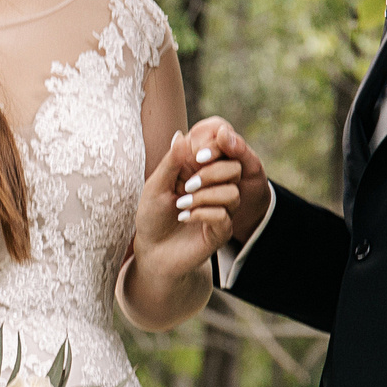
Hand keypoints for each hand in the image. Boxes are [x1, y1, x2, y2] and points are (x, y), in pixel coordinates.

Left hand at [132, 127, 235, 288]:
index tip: (196, 156)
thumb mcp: (156, 185)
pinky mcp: (221, 231)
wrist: (152, 251)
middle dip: (211, 173)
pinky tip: (184, 217)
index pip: (221, 151)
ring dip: (205, 196)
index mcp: (201, 172)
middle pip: (235, 168)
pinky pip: (224, 215)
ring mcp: (221, 210)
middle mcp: (215, 188)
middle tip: (187, 185)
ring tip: (181, 205)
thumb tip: (181, 134)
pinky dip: (203, 213)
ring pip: (232, 193)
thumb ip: (170, 162)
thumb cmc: (152, 216)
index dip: (214, 148)